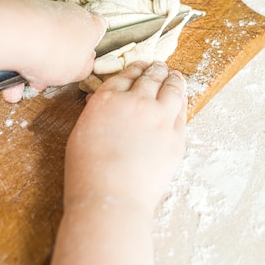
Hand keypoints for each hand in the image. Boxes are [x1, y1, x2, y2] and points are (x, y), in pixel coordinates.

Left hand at [1, 0, 106, 101]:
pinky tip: (6, 76)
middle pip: (64, 38)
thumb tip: (82, 64)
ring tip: (20, 84)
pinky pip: (17, 40)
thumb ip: (83, 67)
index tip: (81, 58)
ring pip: (38, 43)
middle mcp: (66, 12)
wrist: (15, 34)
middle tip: (44, 79)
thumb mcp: (79, 71)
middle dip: (52, 62)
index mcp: (89, 24)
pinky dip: (13, 58)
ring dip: (30, 65)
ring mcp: (40, 11)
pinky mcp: (16, 14)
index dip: (90, 43)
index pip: (98, 26)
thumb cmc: (53, 52)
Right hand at [63, 61, 187, 214]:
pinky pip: (182, 112)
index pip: (125, 75)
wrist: (111, 197)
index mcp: (107, 99)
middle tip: (158, 67)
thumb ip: (96, 112)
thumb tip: (103, 102)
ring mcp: (159, 119)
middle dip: (155, 70)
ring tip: (174, 76)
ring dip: (173, 79)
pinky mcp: (176, 137)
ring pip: (172, 89)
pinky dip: (181, 101)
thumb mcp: (81, 133)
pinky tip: (181, 99)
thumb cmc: (88, 172)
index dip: (135, 69)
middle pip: (150, 77)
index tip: (139, 67)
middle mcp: (135, 102)